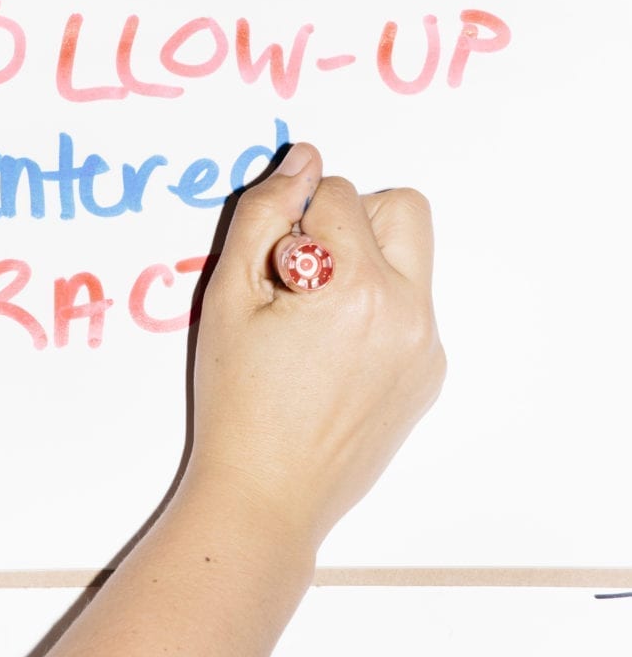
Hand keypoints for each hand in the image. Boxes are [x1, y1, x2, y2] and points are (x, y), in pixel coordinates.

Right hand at [187, 143, 445, 549]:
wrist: (268, 496)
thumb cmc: (238, 401)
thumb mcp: (226, 296)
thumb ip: (263, 213)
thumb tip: (304, 160)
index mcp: (360, 288)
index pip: (338, 192)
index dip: (293, 217)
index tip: (273, 267)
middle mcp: (411, 311)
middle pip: (401, 207)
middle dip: (351, 219)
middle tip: (304, 270)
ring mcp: (427, 345)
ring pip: (410, 256)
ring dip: (367, 260)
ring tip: (319, 313)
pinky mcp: (430, 372)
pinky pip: (413, 305)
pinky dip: (378, 306)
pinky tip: (335, 352)